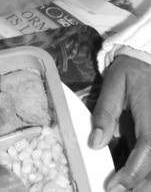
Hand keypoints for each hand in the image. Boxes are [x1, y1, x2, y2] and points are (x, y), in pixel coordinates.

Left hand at [90, 54, 150, 191]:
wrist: (146, 61)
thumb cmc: (129, 72)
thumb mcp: (113, 85)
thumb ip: (105, 113)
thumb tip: (95, 143)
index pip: (148, 150)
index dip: (132, 173)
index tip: (112, 185)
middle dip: (140, 186)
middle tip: (115, 191)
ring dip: (145, 182)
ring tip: (122, 189)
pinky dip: (146, 172)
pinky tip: (132, 180)